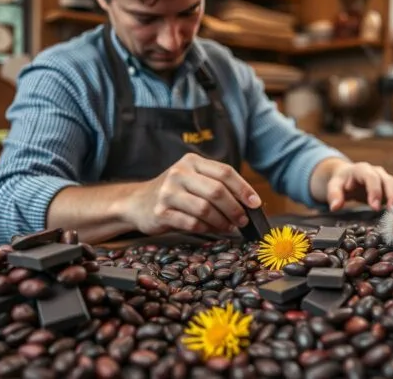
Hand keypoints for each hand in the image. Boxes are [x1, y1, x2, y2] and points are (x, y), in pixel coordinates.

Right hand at [124, 153, 261, 234]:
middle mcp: (179, 173)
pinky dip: (207, 228)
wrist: (137, 203)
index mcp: (192, 162)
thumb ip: (217, 186)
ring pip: (205, 208)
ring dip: (222, 221)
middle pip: (217, 191)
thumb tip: (250, 204)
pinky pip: (192, 222)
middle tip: (243, 220)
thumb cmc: (175, 193)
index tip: (256, 203)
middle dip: (235, 208)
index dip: (244, 189)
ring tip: (230, 227)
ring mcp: (168, 192)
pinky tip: (212, 230)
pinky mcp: (161, 212)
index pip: (225, 172)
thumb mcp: (194, 180)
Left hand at [325, 161, 392, 210]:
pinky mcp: (391, 188)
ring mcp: (386, 179)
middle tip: (391, 210)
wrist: (348, 176)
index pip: (371, 178)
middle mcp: (377, 172)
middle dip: (391, 195)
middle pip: (388, 181)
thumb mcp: (333, 186)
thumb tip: (335, 207)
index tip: (374, 207)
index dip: (374, 191)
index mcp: (362, 169)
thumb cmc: (341, 181)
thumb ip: (334, 195)